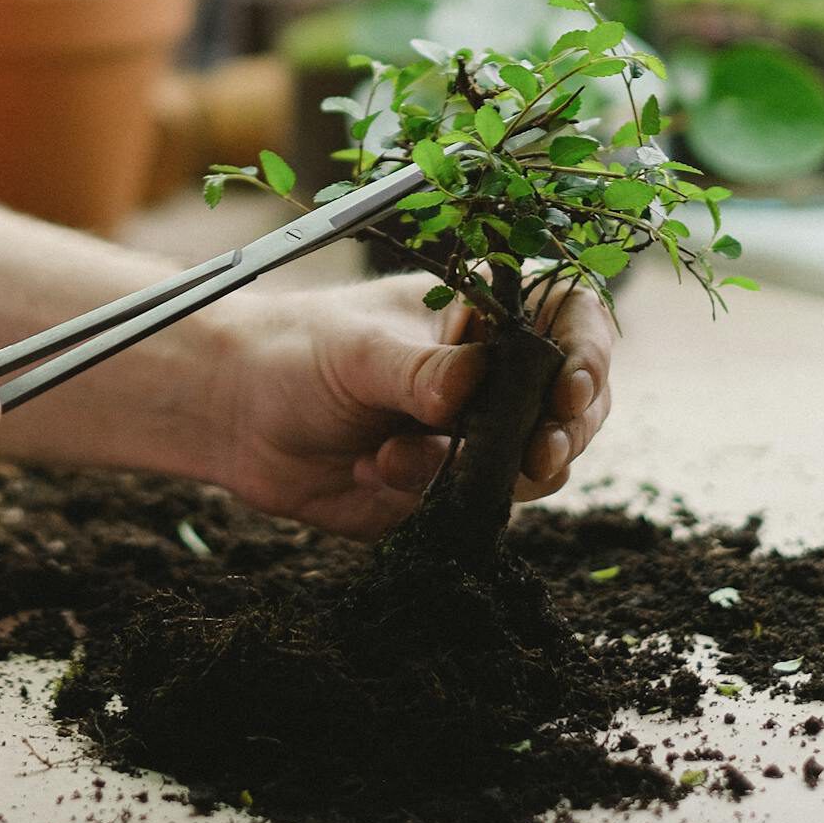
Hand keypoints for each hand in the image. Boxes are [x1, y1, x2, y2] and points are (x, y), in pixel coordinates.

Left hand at [207, 275, 614, 538]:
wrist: (234, 416)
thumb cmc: (295, 354)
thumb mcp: (357, 350)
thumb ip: (420, 372)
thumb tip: (472, 386)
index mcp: (482, 315)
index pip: (572, 318)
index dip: (589, 354)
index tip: (571, 390)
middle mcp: (492, 376)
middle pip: (577, 405)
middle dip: (563, 433)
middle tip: (538, 453)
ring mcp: (475, 436)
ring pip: (535, 465)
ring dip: (483, 470)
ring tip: (395, 456)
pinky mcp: (447, 490)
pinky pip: (478, 507)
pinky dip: (436, 498)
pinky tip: (374, 472)